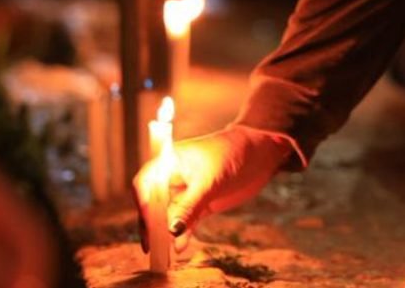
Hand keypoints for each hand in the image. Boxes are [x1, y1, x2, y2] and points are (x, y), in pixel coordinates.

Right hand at [133, 126, 295, 243]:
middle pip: (153, 203)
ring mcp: (186, 191)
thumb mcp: (211, 180)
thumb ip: (190, 205)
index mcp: (169, 162)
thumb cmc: (234, 153)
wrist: (261, 152)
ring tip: (164, 251)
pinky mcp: (199, 203)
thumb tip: (171, 229)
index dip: (142, 203)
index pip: (145, 184)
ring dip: (166, 233)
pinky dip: (183, 233)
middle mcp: (173, 177)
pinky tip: (180, 246)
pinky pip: (186, 221)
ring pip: (169, 216)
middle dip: (151, 224)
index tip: (148, 222)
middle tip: (151, 245)